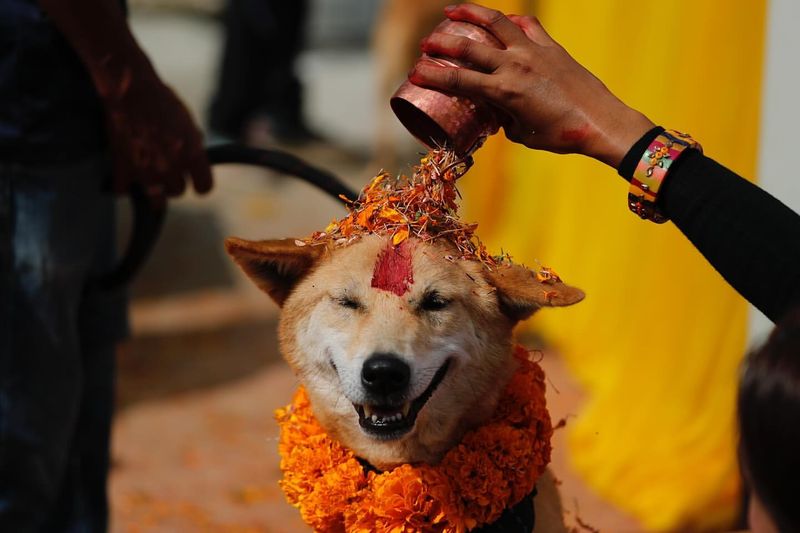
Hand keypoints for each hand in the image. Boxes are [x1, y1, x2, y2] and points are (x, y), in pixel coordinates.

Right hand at [99, 55, 211, 203]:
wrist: (131, 91)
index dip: (201, 185)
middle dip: (175, 184)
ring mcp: (146, 171)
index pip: (205, 187)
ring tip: (151, 180)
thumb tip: (196, 159)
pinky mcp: (123, 169)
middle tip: (168, 172)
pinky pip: (124, 191)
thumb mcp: (189, 122)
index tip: (197, 182)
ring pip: (156, 200)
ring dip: (155, 192)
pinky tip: (127, 178)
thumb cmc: (162, 102)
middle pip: (178, 192)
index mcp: (192, 155)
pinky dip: (125, 186)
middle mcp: (171, 168)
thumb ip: (194, 145)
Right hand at [408, 3, 653, 167]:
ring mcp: (534, 52)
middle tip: (426, 43)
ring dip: (471, 12)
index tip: (415, 73)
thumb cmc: (561, 135)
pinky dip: (511, 21)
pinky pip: (526, 25)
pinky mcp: (551, 47)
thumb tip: (498, 113)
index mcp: (504, 92)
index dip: (432, 76)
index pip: (458, 80)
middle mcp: (515, 66)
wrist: (601, 121)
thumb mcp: (522, 135)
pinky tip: (502, 20)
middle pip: (469, 46)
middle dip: (442, 43)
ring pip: (496, 22)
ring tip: (453, 9)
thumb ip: (505, 120)